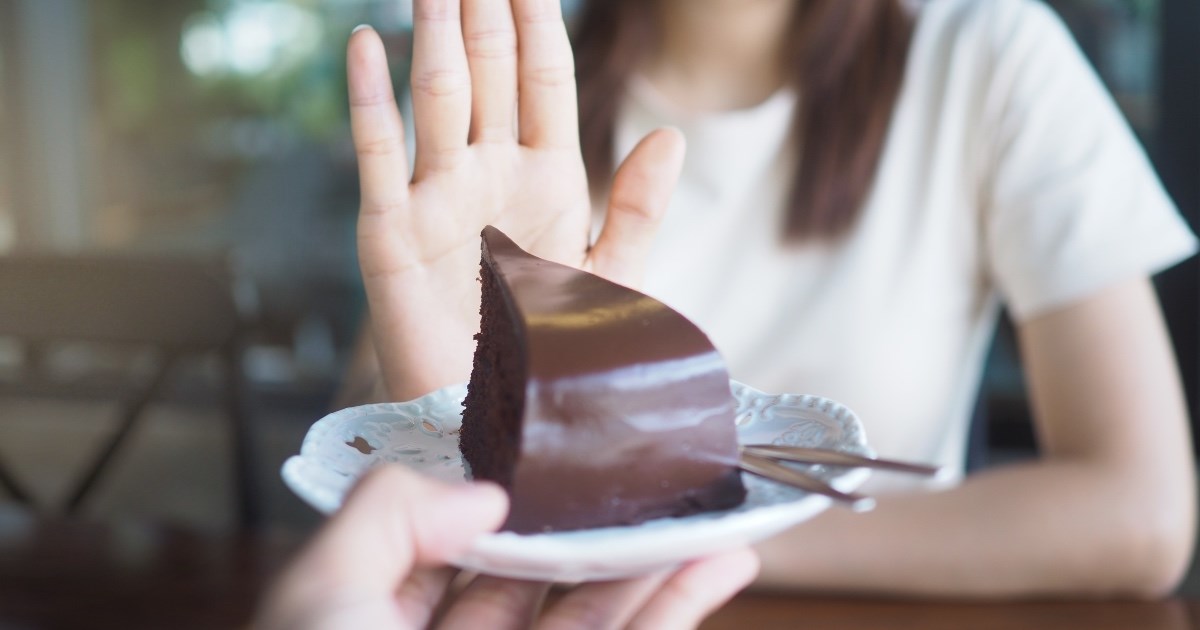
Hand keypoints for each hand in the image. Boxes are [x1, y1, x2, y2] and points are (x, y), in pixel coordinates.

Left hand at [256, 466, 758, 628]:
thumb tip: (484, 496)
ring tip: (707, 506)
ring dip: (657, 561)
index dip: (503, 502)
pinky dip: (683, 604)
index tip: (553, 453)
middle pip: (538, 580)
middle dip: (592, 526)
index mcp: (382, 628)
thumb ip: (386, 514)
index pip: (450, 550)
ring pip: (600, 617)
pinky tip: (724, 558)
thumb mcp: (322, 595)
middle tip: (647, 472)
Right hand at [347, 0, 685, 399]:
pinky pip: (380, 156)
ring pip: (438, 98)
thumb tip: (670, 134)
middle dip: (486, 11)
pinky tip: (367, 43)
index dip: (540, 24)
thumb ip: (637, 210)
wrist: (498, 419)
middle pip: (490, 74)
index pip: (543, 81)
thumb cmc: (554, 352)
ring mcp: (438, 198)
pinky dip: (370, 99)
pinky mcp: (392, 233)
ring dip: (438, 36)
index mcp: (548, 180)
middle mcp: (490, 176)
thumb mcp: (611, 281)